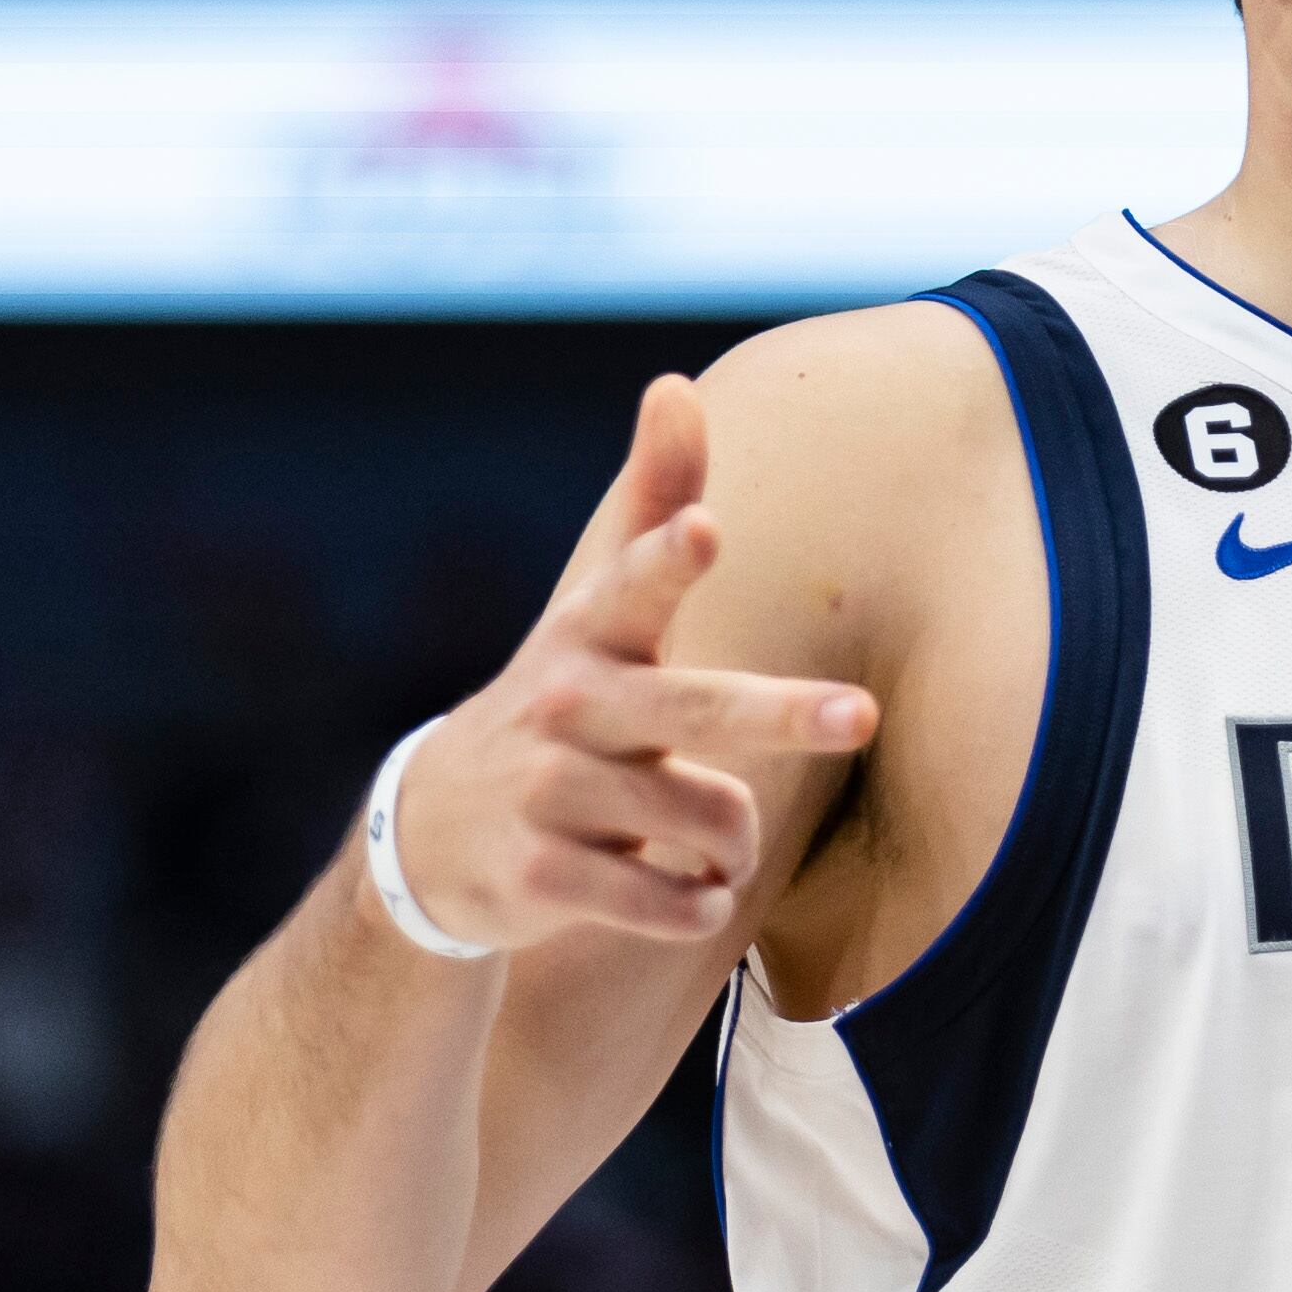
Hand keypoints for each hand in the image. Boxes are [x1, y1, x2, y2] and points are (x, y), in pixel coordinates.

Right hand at [387, 375, 877, 954]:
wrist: (430, 837)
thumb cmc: (560, 704)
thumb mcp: (596, 608)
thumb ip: (650, 505)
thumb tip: (677, 386)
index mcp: (590, 634)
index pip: (633, 587)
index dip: (667, 559)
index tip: (703, 530)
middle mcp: (565, 706)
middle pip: (692, 711)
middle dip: (779, 710)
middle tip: (861, 714)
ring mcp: (545, 793)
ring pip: (703, 818)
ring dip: (734, 847)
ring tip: (716, 850)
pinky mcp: (538, 875)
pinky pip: (661, 899)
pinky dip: (696, 905)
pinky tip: (690, 897)